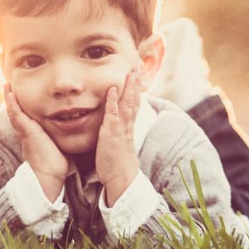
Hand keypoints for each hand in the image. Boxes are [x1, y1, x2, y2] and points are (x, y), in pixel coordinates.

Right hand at [4, 84, 67, 201]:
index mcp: (32, 136)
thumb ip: (60, 139)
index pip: (25, 119)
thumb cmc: (55, 165)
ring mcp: (24, 130)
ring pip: (14, 110)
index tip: (20, 99)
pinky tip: (9, 90)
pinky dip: (11, 101)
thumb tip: (71, 135)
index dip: (21, 109)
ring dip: (9, 98)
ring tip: (7, 85)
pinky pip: (16, 112)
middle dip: (13, 101)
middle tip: (9, 87)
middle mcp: (25, 132)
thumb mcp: (58, 147)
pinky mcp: (25, 129)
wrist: (48, 174)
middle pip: (16, 113)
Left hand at [96, 70, 142, 205]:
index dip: (135, 91)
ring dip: (128, 88)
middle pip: (133, 101)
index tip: (136, 77)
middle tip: (137, 68)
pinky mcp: (111, 134)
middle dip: (135, 84)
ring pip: (127, 104)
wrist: (121, 179)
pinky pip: (112, 115)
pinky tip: (111, 90)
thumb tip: (115, 128)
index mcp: (128, 128)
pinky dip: (112, 101)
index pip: (133, 105)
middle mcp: (126, 126)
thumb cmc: (117, 164)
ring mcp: (120, 129)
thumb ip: (117, 134)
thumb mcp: (118, 145)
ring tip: (130, 73)